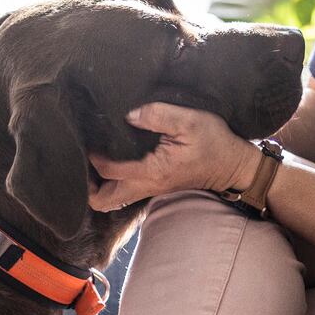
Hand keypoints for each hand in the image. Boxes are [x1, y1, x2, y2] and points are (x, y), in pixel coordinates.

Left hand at [88, 102, 260, 210]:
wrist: (234, 166)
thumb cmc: (215, 143)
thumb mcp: (190, 121)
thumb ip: (157, 115)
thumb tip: (128, 114)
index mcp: (152, 171)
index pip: (108, 170)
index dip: (92, 157)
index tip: (85, 137)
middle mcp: (147, 185)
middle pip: (102, 200)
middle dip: (85, 185)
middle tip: (80, 159)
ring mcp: (149, 188)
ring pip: (111, 199)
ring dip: (97, 184)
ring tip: (90, 159)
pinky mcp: (154, 184)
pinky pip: (123, 190)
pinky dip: (110, 180)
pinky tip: (109, 159)